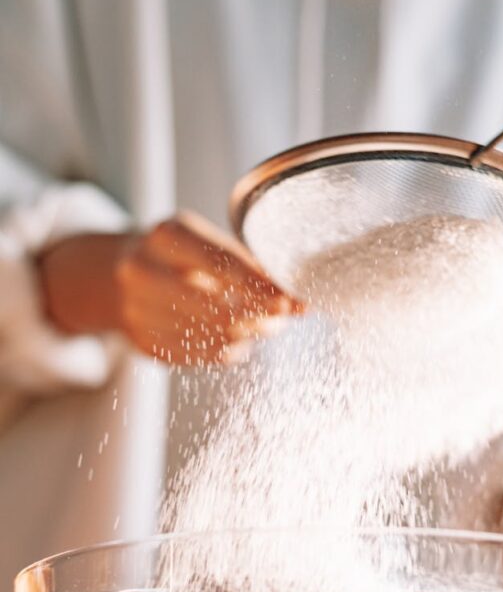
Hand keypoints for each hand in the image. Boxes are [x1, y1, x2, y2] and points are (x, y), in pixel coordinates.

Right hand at [39, 212, 303, 363]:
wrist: (120, 274)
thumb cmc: (181, 256)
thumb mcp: (207, 244)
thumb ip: (247, 267)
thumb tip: (294, 301)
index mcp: (166, 236)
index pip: (222, 264)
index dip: (261, 288)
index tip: (291, 302)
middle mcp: (143, 270)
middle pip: (216, 307)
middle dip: (258, 316)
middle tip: (283, 318)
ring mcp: (136, 309)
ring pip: (211, 335)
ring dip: (247, 335)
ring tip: (262, 326)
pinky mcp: (141, 341)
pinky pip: (199, 355)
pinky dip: (226, 349)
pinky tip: (234, 338)